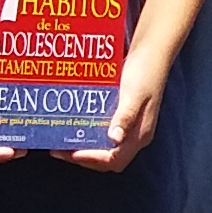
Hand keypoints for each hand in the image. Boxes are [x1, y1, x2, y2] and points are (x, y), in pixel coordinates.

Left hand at [68, 54, 168, 170]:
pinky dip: (89, 135)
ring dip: (84, 148)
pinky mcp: (123, 118)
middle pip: (108, 160)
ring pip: (105, 149)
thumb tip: (114, 139)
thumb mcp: (134, 93)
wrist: (152, 53)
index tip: (72, 152)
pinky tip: (75, 126)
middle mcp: (135, 136)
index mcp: (140, 134)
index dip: (92, 159)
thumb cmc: (145, 72)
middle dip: (84, 158)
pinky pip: (104, 134)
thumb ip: (125, 116)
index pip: (115, 159)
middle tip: (59, 150)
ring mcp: (129, 128)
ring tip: (62, 141)